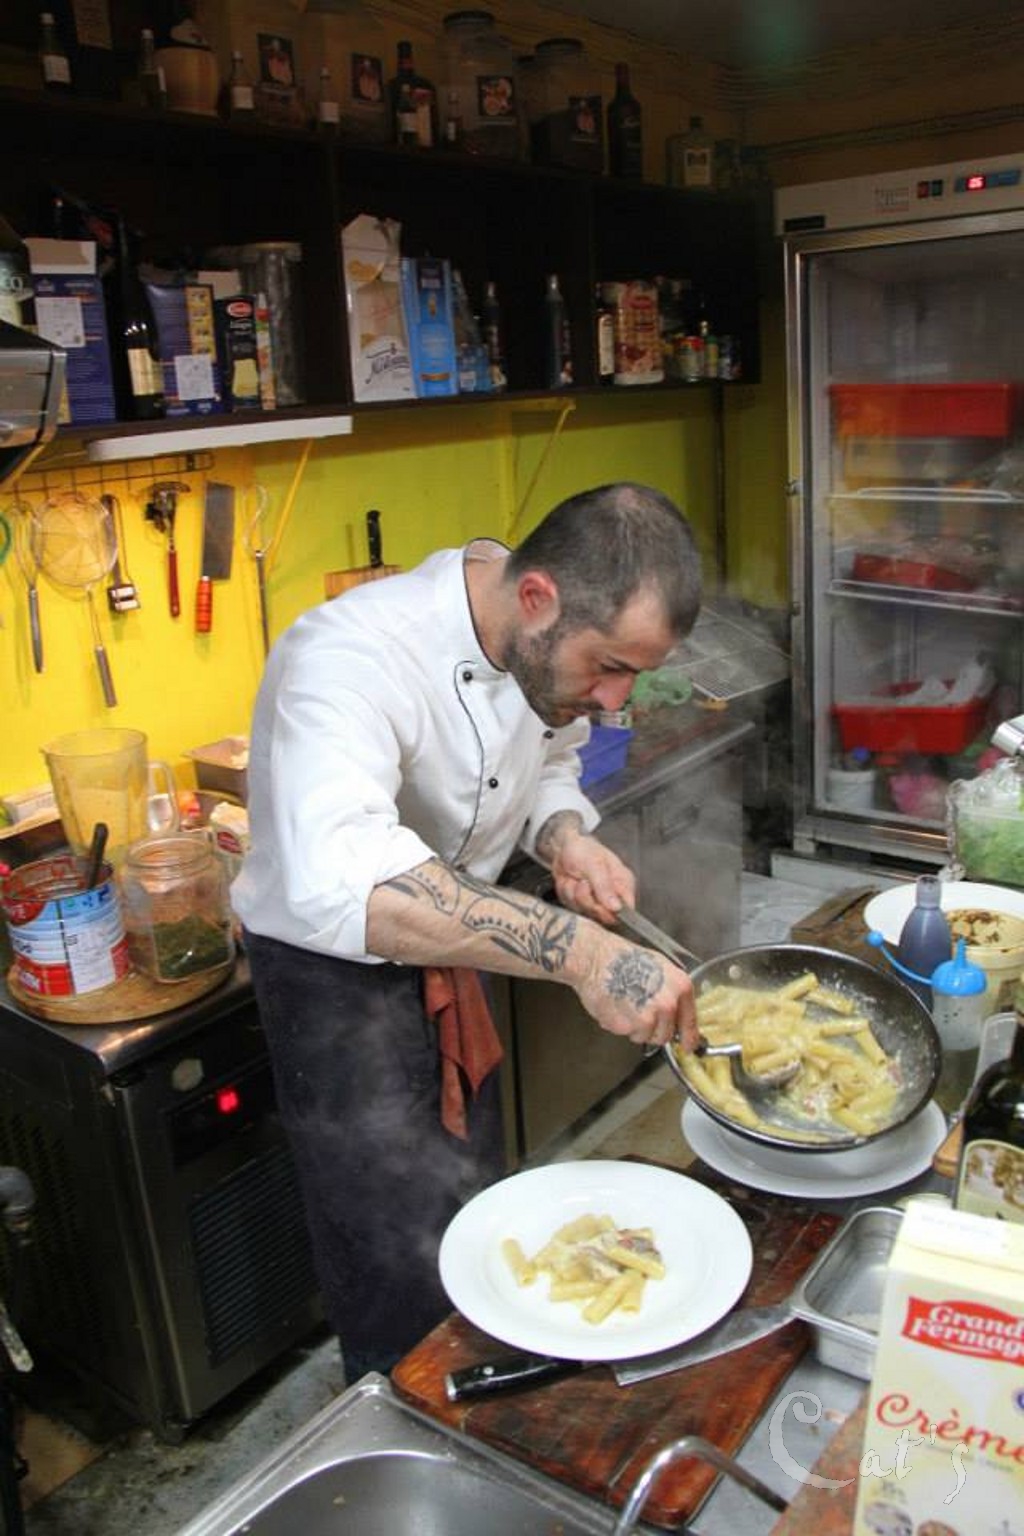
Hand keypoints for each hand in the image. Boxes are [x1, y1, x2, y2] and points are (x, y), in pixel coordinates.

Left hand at [549, 827, 635, 924]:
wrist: (562, 847)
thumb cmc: (583, 849)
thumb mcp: (594, 864)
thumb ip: (605, 886)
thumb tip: (617, 907)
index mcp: (623, 884)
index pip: (626, 910)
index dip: (611, 910)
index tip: (597, 898)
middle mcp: (612, 895)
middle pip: (603, 915)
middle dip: (586, 899)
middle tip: (582, 881)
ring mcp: (597, 901)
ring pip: (585, 911)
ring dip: (574, 894)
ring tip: (576, 878)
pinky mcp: (582, 904)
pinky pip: (573, 908)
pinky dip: (567, 894)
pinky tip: (570, 881)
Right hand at [573, 926, 697, 1049]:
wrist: (597, 958)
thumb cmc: (624, 957)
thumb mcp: (660, 967)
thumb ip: (672, 993)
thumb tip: (676, 1012)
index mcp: (680, 987)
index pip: (690, 1023)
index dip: (688, 1038)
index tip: (686, 1045)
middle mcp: (668, 1004)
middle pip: (665, 1035)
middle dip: (653, 1029)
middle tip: (640, 1013)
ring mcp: (648, 1017)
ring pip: (644, 1037)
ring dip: (634, 1028)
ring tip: (625, 1005)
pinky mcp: (628, 1026)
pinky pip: (626, 1033)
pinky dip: (619, 1025)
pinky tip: (615, 1006)